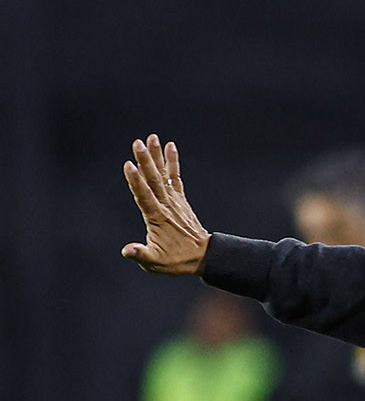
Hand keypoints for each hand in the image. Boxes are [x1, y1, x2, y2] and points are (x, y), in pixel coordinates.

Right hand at [122, 136, 210, 274]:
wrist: (202, 256)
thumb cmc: (175, 261)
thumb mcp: (155, 263)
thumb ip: (141, 254)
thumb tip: (126, 250)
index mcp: (156, 218)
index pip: (144, 196)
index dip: (136, 181)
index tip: (129, 165)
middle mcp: (166, 206)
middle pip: (153, 180)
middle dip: (145, 161)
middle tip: (137, 142)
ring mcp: (174, 201)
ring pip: (163, 175)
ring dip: (157, 156)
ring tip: (152, 137)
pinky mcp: (179, 199)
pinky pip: (175, 177)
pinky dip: (172, 162)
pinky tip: (170, 146)